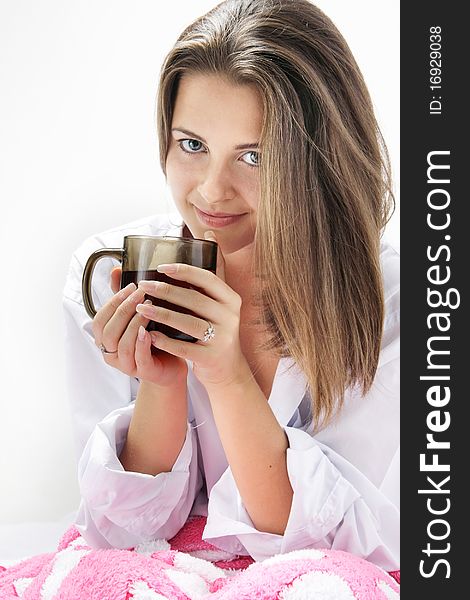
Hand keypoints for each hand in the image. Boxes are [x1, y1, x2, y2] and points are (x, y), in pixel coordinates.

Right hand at [92, 268, 187, 387]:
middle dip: (124, 309)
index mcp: (107, 339)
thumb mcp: (138, 315)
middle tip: (141, 293)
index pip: (99, 320)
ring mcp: (127, 365)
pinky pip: (138, 358)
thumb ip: (125, 296)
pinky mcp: (144, 372)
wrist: (172, 364)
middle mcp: (112, 354)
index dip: (112, 302)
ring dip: (134, 323)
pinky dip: (141, 342)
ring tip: (148, 308)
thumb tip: (115, 269)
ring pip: (122, 344)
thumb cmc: (154, 338)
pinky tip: (148, 330)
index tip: (130, 287)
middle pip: (108, 331)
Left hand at [135, 232, 246, 389]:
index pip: (207, 279)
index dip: (184, 271)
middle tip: (143, 286)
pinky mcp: (211, 357)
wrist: (228, 369)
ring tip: (141, 308)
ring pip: (188, 323)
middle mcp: (230, 317)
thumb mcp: (221, 300)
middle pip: (194, 300)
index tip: (161, 266)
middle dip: (166, 291)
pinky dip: (165, 341)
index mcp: (231, 299)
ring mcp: (222, 338)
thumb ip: (215, 271)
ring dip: (162, 314)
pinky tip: (149, 335)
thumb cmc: (217, 328)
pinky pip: (185, 348)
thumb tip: (209, 233)